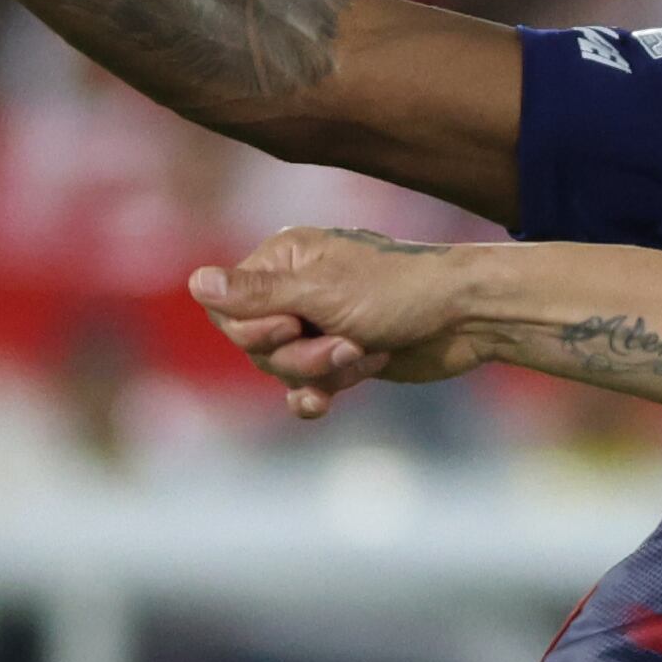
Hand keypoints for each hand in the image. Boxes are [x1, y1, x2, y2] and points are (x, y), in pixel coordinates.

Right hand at [190, 231, 500, 420]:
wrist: (467, 320)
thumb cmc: (400, 292)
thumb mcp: (322, 292)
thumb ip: (255, 294)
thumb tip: (194, 282)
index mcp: (285, 258)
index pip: (229, 308)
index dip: (254, 330)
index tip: (293, 326)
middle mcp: (296, 288)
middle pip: (255, 344)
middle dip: (297, 355)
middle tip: (342, 345)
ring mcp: (319, 323)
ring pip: (284, 368)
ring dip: (322, 371)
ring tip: (362, 354)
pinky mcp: (343, 356)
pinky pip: (308, 385)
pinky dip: (320, 392)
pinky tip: (326, 404)